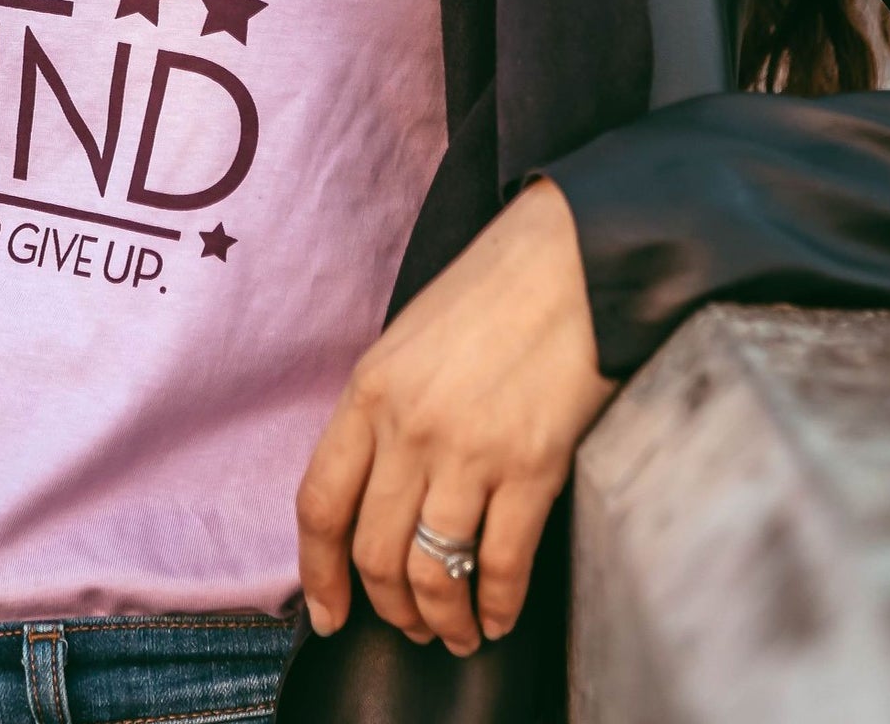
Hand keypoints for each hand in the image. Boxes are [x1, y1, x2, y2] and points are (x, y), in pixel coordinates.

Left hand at [295, 177, 617, 654]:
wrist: (571, 256)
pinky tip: (500, 615)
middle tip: (410, 627)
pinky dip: (498, 605)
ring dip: (442, 619)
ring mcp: (469, 449)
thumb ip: (386, 409)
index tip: (330, 613)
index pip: (320, 503)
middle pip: (374, 551)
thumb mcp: (411, 338)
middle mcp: (408, 426)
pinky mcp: (532, 465)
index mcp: (370, 389)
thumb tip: (380, 489)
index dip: (318, 573)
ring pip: (433, 571)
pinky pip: (502, 563)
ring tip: (457, 633)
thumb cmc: (494, 290)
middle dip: (389, 607)